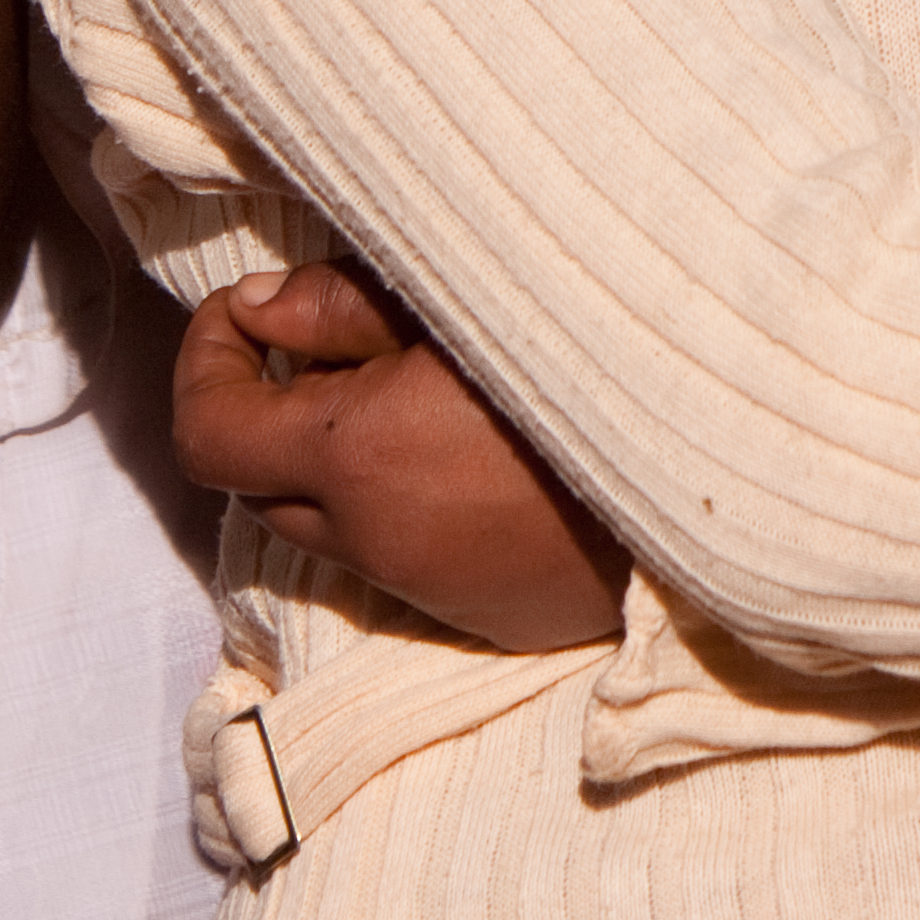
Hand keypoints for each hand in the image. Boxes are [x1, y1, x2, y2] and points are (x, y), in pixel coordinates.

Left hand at [173, 261, 628, 651]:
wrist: (715, 461)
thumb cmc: (586, 350)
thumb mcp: (453, 301)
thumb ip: (338, 307)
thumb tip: (255, 311)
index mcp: (355, 457)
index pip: (206, 435)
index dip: (203, 364)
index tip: (243, 316)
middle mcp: (376, 541)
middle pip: (263, 488)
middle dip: (276, 414)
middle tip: (344, 348)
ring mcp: (433, 591)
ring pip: (338, 529)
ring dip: (348, 466)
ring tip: (429, 394)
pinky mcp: (489, 618)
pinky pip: (409, 562)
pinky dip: (412, 507)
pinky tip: (485, 455)